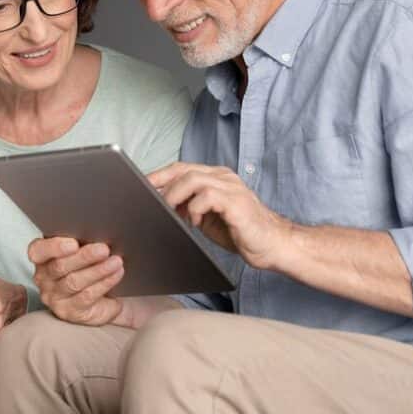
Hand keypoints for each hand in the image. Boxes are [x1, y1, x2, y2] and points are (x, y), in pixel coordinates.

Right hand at [28, 237, 123, 325]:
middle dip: (84, 257)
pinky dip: (104, 283)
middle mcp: (44, 278)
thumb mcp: (82, 251)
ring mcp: (54, 297)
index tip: (74, 243)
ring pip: (74, 282)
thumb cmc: (89, 266)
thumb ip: (82, 242)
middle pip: (59, 266)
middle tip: (104, 249)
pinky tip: (116, 274)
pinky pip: (86, 296)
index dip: (54, 247)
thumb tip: (98, 232)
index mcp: (42, 258)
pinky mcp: (69, 311)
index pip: (37, 251)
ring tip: (116, 262)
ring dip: (98, 270)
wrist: (104, 295)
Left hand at [148, 162, 290, 269]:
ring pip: (192, 180)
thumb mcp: (206, 217)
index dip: (159, 175)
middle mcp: (223, 177)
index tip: (140, 186)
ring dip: (175, 196)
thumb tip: (161, 204)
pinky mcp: (236, 202)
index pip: (181, 168)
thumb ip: (187, 207)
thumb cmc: (240, 231)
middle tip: (148, 201)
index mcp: (216, 177)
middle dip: (160, 184)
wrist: (272, 244)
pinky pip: (207, 197)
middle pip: (183, 170)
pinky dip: (194, 209)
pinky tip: (195, 223)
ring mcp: (231, 187)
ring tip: (170, 212)